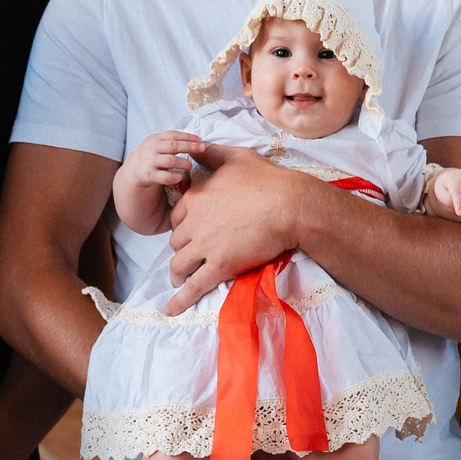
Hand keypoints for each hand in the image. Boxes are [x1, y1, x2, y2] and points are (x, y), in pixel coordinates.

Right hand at [121, 130, 206, 193]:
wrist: (134, 168)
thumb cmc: (153, 155)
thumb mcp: (159, 144)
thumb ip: (172, 141)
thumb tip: (196, 140)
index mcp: (156, 138)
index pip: (174, 135)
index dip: (188, 136)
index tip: (200, 140)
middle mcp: (152, 148)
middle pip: (174, 146)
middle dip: (190, 147)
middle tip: (203, 149)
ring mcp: (150, 162)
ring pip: (170, 161)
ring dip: (183, 162)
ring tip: (190, 165)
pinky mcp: (149, 175)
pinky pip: (165, 177)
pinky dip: (174, 177)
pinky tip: (180, 177)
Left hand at [165, 145, 308, 313]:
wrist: (289, 205)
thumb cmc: (267, 179)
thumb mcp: (236, 156)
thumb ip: (212, 154)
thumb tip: (197, 149)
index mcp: (195, 198)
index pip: (176, 219)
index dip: (183, 228)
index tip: (191, 234)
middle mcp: (194, 222)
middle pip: (176, 242)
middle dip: (182, 250)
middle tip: (189, 258)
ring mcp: (206, 245)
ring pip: (179, 264)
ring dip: (178, 274)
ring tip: (179, 282)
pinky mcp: (220, 266)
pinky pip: (193, 287)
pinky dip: (179, 300)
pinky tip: (170, 310)